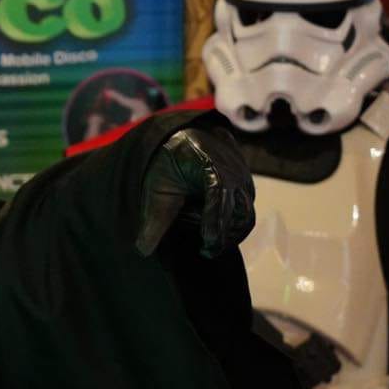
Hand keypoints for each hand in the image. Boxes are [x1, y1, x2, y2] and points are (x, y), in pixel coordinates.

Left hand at [137, 127, 255, 258]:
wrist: (182, 138)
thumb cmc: (168, 163)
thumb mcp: (155, 190)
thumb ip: (153, 220)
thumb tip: (143, 251)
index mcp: (211, 166)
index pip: (219, 196)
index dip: (215, 222)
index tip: (207, 242)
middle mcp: (234, 171)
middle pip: (239, 212)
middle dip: (224, 235)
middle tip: (205, 251)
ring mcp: (243, 178)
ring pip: (245, 214)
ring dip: (229, 232)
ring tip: (209, 244)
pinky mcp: (245, 186)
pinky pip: (246, 210)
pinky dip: (232, 224)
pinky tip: (215, 232)